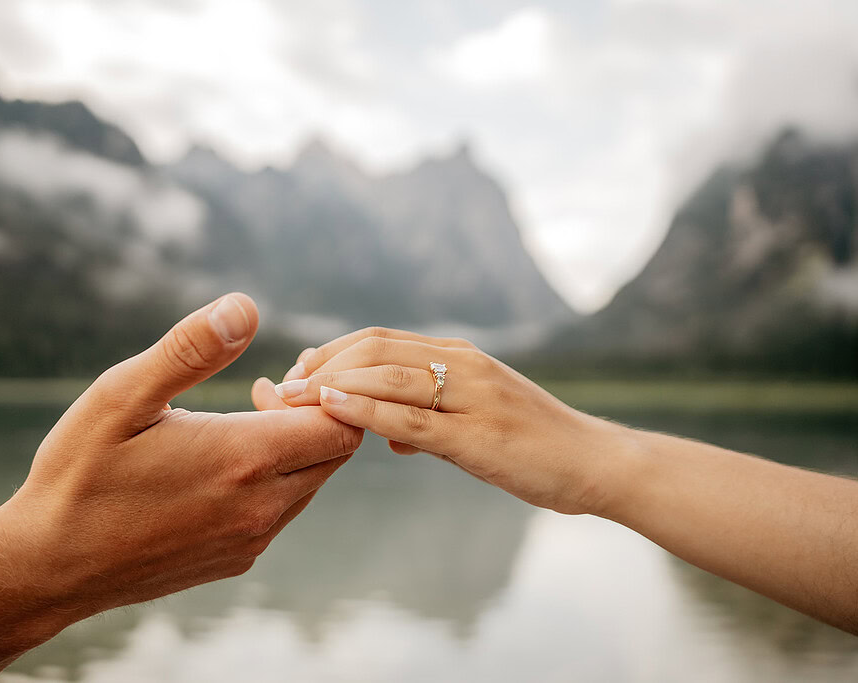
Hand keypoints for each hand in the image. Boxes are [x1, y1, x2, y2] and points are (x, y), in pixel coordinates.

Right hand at [0, 293, 363, 617]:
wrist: (47, 568)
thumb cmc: (79, 475)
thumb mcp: (122, 397)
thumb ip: (190, 350)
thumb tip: (245, 307)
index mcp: (245, 461)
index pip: (340, 424)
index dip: (324, 392)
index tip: (279, 375)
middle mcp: (262, 508)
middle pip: (335, 453)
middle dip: (313, 415)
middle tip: (264, 388)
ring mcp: (250, 540)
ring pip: (310, 483)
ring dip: (292, 448)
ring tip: (243, 419)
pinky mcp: (235, 560)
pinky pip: (281, 513)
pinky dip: (273, 480)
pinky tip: (224, 463)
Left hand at [269, 328, 633, 515]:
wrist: (596, 462)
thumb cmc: (535, 445)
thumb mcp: (475, 423)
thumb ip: (428, 422)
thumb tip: (386, 434)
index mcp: (460, 356)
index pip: (381, 340)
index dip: (332, 351)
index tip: (298, 371)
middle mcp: (463, 364)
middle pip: (375, 349)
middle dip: (322, 364)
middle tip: (284, 386)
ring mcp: (472, 396)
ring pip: (387, 376)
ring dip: (332, 383)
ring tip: (293, 397)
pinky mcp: (477, 435)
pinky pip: (410, 417)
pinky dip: (364, 409)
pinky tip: (333, 409)